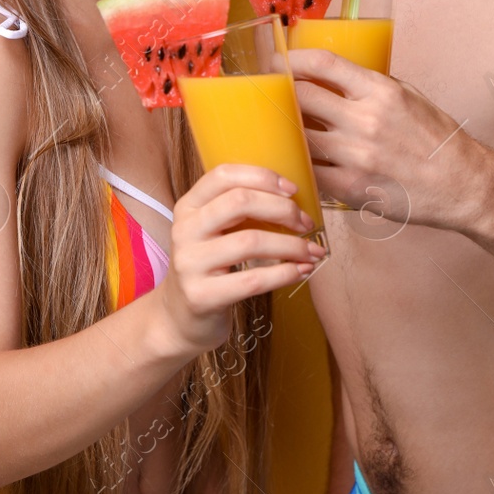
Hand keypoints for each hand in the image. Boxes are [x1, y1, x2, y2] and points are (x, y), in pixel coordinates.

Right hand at [155, 163, 326, 356]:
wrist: (180, 318)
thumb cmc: (208, 268)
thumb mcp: (212, 232)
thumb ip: (237, 211)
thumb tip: (291, 198)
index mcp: (188, 207)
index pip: (223, 175)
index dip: (262, 177)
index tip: (292, 190)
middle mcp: (184, 230)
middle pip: (240, 202)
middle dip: (283, 209)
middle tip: (306, 223)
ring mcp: (190, 264)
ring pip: (251, 241)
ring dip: (292, 245)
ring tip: (313, 251)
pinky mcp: (202, 296)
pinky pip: (252, 279)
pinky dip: (285, 274)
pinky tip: (301, 271)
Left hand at [288, 47, 483, 230]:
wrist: (462, 185)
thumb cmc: (436, 139)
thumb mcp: (408, 97)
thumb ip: (369, 85)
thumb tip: (329, 76)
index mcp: (380, 91)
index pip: (323, 64)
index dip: (292, 59)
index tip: (278, 61)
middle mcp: (366, 120)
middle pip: (302, 96)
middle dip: (278, 92)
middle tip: (267, 93)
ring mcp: (357, 156)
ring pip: (299, 135)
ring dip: (283, 129)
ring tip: (274, 126)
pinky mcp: (351, 187)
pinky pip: (309, 170)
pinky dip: (298, 162)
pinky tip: (292, 158)